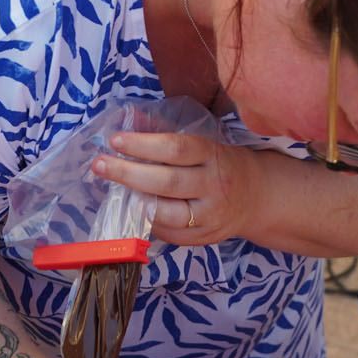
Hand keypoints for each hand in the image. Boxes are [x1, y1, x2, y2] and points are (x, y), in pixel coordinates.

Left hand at [92, 131, 260, 245]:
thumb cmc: (221, 164)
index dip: (143, 144)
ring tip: (111, 189)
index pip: (176, 148)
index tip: (116, 140)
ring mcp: (210, 215)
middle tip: (100, 165)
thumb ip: (165, 132)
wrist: (258, 198)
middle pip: (167, 181)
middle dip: (129, 173)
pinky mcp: (203, 238)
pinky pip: (169, 233)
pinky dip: (146, 221)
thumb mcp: (203, 143)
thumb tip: (128, 119)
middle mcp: (214, 186)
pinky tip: (130, 209)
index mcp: (214, 155)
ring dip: (134, 201)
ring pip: (167, 212)